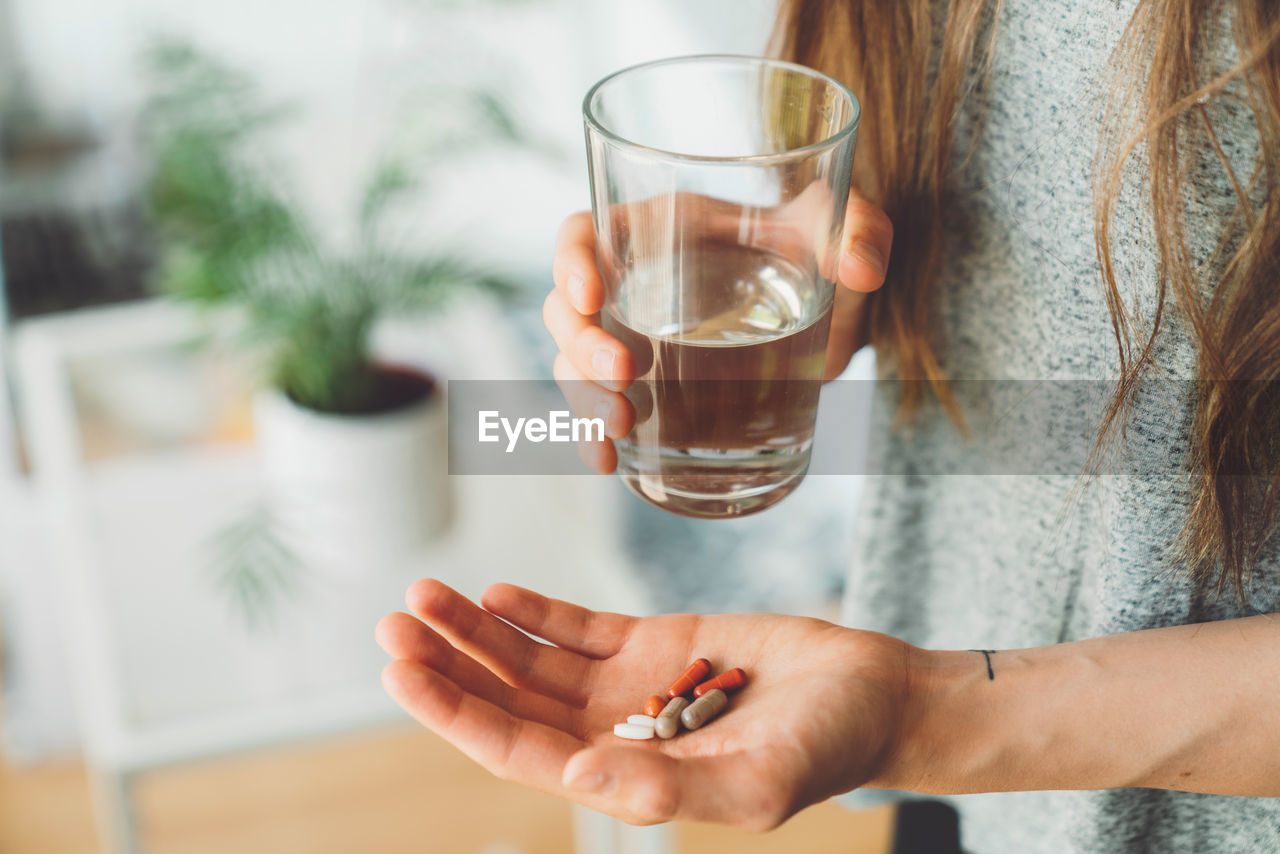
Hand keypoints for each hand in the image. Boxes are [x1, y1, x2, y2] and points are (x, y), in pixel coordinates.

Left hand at [376, 580, 913, 827]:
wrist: (874, 696)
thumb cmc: (826, 750)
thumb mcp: (753, 784)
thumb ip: (663, 789)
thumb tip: (570, 778)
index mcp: (622, 778)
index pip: (516, 749)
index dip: (455, 712)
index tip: (402, 671)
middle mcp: (612, 734)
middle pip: (508, 701)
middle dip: (448, 664)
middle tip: (393, 621)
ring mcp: (630, 686)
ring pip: (532, 659)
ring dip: (477, 630)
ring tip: (424, 593)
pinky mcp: (656, 641)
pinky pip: (578, 628)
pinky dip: (534, 610)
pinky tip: (494, 590)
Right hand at [544, 193, 893, 472]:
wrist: (835, 311)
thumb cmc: (827, 249)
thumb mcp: (847, 228)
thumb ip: (862, 232)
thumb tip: (860, 268)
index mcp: (662, 228)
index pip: (585, 233)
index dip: (571, 260)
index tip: (590, 295)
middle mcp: (636, 284)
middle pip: (568, 310)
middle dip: (582, 346)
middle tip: (625, 375)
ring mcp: (639, 341)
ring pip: (575, 365)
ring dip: (584, 398)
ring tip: (622, 425)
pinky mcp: (654, 391)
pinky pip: (603, 410)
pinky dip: (595, 438)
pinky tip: (609, 460)